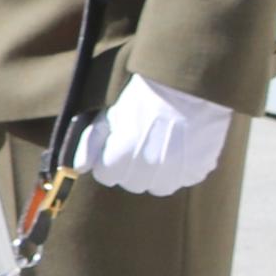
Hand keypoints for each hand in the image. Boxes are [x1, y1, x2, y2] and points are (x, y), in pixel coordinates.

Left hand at [76, 72, 231, 195]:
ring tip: (161, 146)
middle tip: (141, 143)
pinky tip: (181, 147)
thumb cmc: (142, 100)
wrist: (186, 89)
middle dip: (132, 168)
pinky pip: (183, 180)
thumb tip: (78, 168)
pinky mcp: (197, 171)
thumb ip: (90, 144)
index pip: (106, 176)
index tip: (118, 145)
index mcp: (120, 158)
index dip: (110, 160)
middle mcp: (147, 171)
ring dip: (157, 173)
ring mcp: (174, 174)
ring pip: (158, 187)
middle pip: (132, 184)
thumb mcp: (108, 117)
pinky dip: (181, 169)